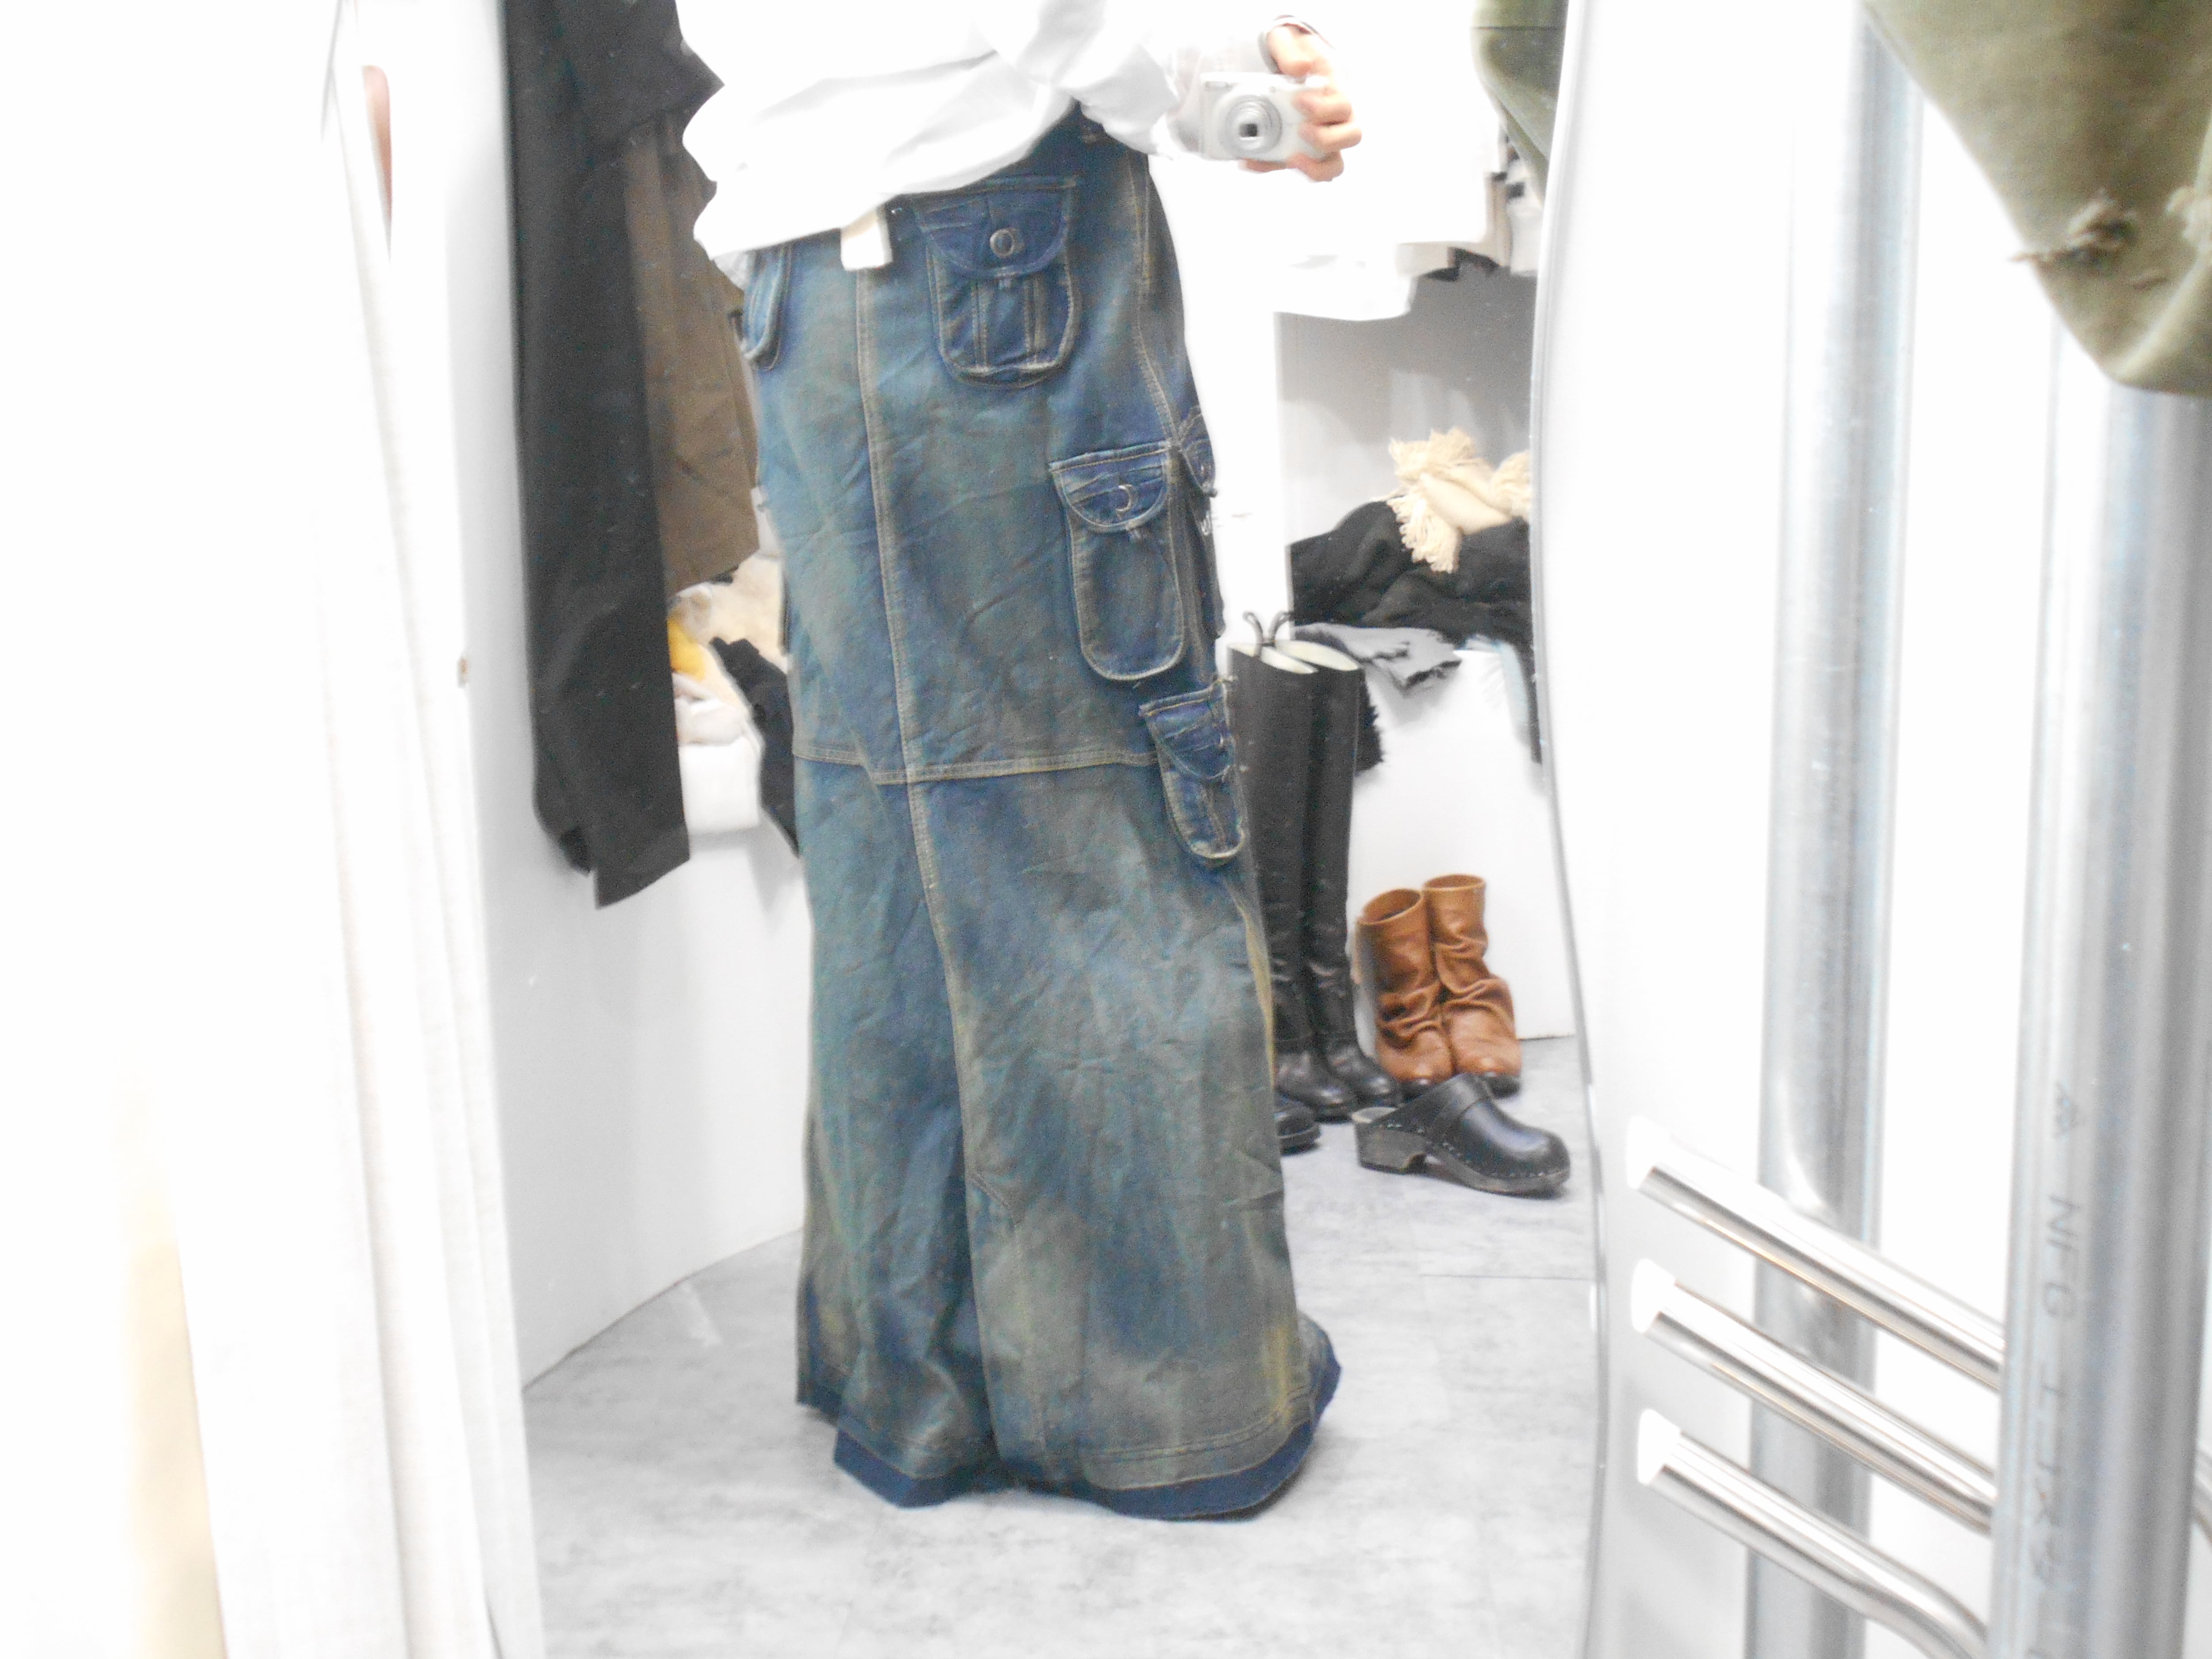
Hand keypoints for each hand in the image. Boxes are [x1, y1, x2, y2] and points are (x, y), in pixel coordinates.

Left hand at [1247, 25, 1360, 181]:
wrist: (1284, 62)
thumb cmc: (1293, 52)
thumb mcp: (1287, 41)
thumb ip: (1290, 52)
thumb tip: (1299, 69)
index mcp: (1336, 89)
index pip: (1344, 106)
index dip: (1325, 109)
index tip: (1299, 101)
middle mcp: (1335, 117)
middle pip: (1351, 137)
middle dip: (1327, 139)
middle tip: (1302, 131)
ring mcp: (1321, 136)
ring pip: (1333, 163)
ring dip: (1315, 167)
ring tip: (1291, 159)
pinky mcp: (1301, 149)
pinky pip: (1297, 166)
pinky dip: (1274, 167)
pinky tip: (1252, 161)